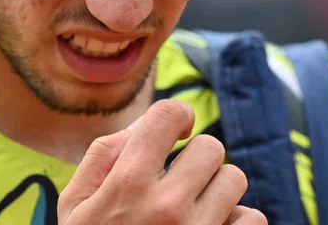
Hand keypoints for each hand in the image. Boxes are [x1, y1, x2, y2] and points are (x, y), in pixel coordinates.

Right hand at [58, 99, 265, 223]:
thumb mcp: (75, 205)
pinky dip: (236, 223)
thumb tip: (143, 127)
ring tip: (194, 209)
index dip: (177, 117)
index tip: (175, 133)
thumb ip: (104, 156)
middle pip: (212, 147)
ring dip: (217, 191)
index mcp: (128, 181)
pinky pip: (252, 220)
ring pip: (234, 180)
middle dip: (196, 160)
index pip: (171, 113)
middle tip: (180, 181)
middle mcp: (168, 204)